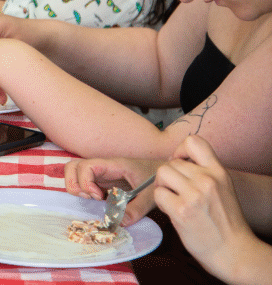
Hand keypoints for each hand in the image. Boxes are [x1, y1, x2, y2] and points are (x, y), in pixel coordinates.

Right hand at [64, 157, 159, 225]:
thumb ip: (136, 208)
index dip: (85, 182)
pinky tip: (98, 202)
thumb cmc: (156, 179)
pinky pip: (83, 182)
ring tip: (92, 200)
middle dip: (73, 184)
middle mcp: (102, 167)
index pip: (86, 166)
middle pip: (73, 167)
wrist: (162, 173)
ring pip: (74, 173)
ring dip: (76, 187)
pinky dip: (83, 192)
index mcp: (113, 165)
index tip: (99, 197)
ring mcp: (100, 174)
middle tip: (89, 198)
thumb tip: (121, 222)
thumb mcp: (150, 195)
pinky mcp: (101, 181)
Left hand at [154, 135, 261, 280]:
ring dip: (163, 188)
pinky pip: (158, 194)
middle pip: (171, 163)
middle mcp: (207, 180)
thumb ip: (204, 172)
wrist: (234, 251)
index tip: (180, 165)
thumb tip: (177, 160)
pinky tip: (172, 211)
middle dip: (169, 177)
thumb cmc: (224, 221)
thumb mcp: (222, 188)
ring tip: (174, 201)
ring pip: (161, 174)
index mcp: (219, 172)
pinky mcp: (182, 210)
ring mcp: (194, 194)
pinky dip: (161, 203)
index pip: (193, 141)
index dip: (180, 150)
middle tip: (177, 193)